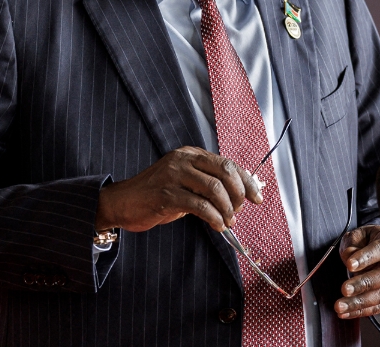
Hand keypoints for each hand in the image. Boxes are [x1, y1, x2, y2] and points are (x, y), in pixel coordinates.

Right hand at [95, 146, 262, 233]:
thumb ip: (208, 185)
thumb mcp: (185, 184)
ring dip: (227, 209)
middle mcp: (183, 160)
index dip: (246, 182)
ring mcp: (173, 175)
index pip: (227, 164)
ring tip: (228, 222)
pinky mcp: (166, 194)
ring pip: (214, 189)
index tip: (257, 198)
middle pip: (224, 172)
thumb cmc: (156, 195)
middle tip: (239, 212)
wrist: (122, 202)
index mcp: (190, 154)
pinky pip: (199, 205)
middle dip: (238, 194)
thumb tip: (240, 195)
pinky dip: (213, 217)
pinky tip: (217, 225)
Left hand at [334, 224, 379, 318]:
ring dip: (361, 302)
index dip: (366, 257)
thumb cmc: (370, 241)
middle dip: (364, 284)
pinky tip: (346, 312)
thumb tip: (349, 257)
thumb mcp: (359, 235)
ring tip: (341, 306)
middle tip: (345, 289)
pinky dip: (362, 311)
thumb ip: (353, 243)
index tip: (350, 264)